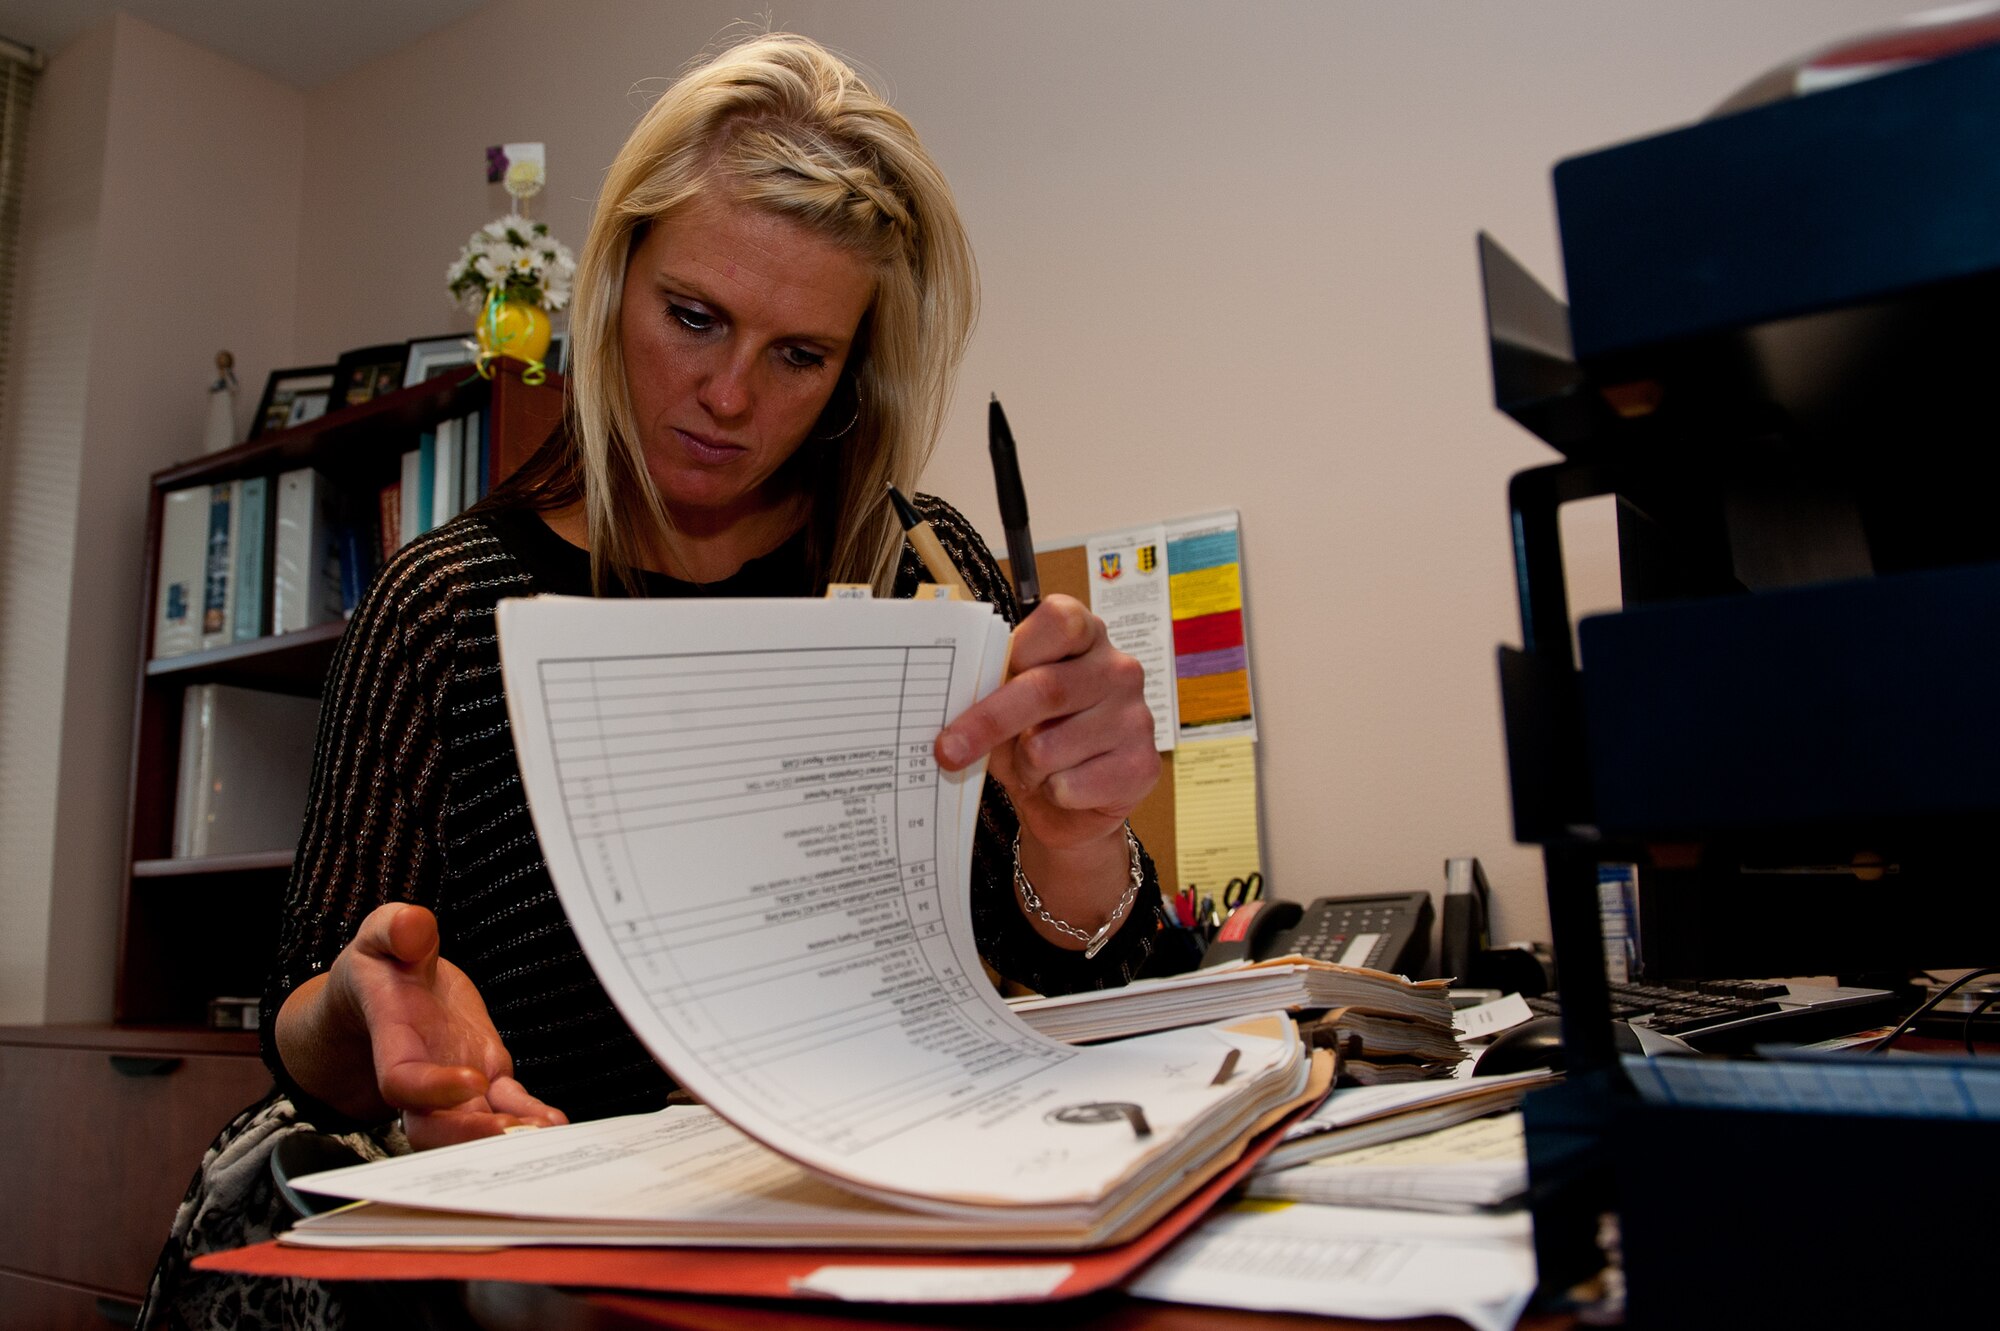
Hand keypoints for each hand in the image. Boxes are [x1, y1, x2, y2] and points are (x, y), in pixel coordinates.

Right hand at [303, 903, 567, 1149]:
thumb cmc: (383, 963)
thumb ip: (395, 930)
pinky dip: (527, 1117)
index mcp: (393, 1041)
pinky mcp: (487, 1076)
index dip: (432, 1090)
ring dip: (507, 1135)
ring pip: (473, 1125)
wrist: (391, 986)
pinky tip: (553, 1122)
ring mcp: (455, 1081)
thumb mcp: (382, 936)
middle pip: (433, 1126)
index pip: (402, 1082)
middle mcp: (422, 1073)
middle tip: (515, 1133)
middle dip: (471, 1135)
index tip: (474, 1082)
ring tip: (546, 1132)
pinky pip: (506, 1106)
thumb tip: (414, 924)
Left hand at [935, 594, 1158, 848]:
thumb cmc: (1034, 737)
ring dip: (1024, 768)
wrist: (1072, 805)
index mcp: (1086, 637)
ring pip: (1048, 747)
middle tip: (948, 750)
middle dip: (988, 723)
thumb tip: (951, 701)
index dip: (1018, 649)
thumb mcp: (1007, 704)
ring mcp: (1135, 717)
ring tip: (1033, 768)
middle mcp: (1118, 669)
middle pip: (1046, 688)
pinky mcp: (1141, 766)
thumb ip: (991, 690)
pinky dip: (1049, 793)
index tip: (980, 677)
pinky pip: (1069, 785)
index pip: (1060, 621)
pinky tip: (1062, 786)